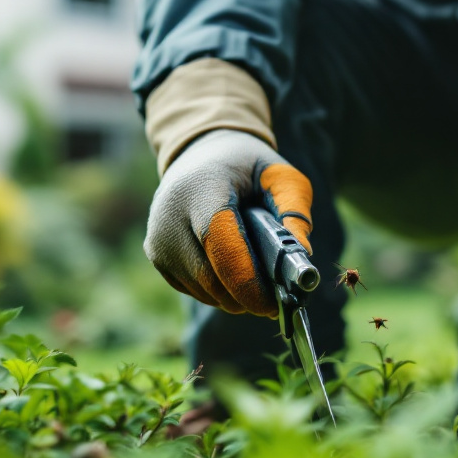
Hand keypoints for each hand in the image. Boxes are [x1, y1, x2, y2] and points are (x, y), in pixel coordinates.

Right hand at [144, 129, 313, 317]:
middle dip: (245, 296)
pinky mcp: (155, 253)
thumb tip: (302, 257)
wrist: (201, 153)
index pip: (221, 243)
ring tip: (256, 283)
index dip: (247, 279)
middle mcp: (171, 215)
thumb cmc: (247, 166)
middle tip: (274, 300)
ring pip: (200, 289)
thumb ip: (294, 211)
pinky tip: (232, 274)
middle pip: (209, 275)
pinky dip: (216, 292)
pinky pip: (191, 288)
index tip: (273, 303)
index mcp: (203, 188)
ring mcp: (159, 237)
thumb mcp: (280, 175)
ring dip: (232, 297)